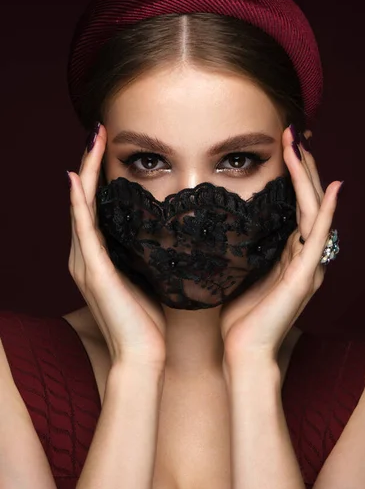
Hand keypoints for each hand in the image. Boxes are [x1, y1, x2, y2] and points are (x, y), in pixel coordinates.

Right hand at [67, 123, 166, 369]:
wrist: (143, 356)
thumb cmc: (149, 323)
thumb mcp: (148, 280)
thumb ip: (146, 256)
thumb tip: (164, 235)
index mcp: (99, 259)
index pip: (96, 208)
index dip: (99, 177)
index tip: (109, 148)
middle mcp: (85, 257)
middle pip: (84, 201)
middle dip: (90, 165)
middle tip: (98, 132)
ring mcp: (85, 264)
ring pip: (80, 207)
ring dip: (85, 172)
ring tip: (92, 141)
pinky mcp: (93, 271)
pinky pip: (83, 228)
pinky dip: (79, 201)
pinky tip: (77, 177)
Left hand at [220, 125, 341, 369]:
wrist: (243, 352)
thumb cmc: (240, 319)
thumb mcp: (241, 274)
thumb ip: (246, 250)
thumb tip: (230, 225)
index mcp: (290, 256)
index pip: (296, 207)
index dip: (294, 176)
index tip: (283, 147)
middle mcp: (305, 257)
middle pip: (309, 203)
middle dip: (303, 167)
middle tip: (293, 134)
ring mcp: (309, 266)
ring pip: (315, 212)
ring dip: (309, 178)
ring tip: (300, 146)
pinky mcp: (305, 277)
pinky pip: (319, 237)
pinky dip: (327, 211)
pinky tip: (331, 188)